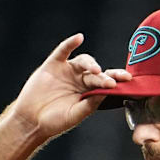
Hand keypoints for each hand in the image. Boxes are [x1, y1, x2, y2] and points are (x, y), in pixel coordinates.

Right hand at [9, 33, 130, 138]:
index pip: (106, 83)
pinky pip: (62, 52)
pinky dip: (70, 44)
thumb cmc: (55, 121)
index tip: (127, 80)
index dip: (116, 80)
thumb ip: (90, 104)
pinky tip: (78, 38)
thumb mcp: (75, 115)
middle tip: (113, 81)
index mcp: (90, 92)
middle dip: (105, 75)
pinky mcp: (53, 65)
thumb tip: (106, 93)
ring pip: (83, 61)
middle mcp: (81, 79)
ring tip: (95, 70)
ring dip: (90, 63)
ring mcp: (68, 71)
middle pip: (98, 72)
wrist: (31, 120)